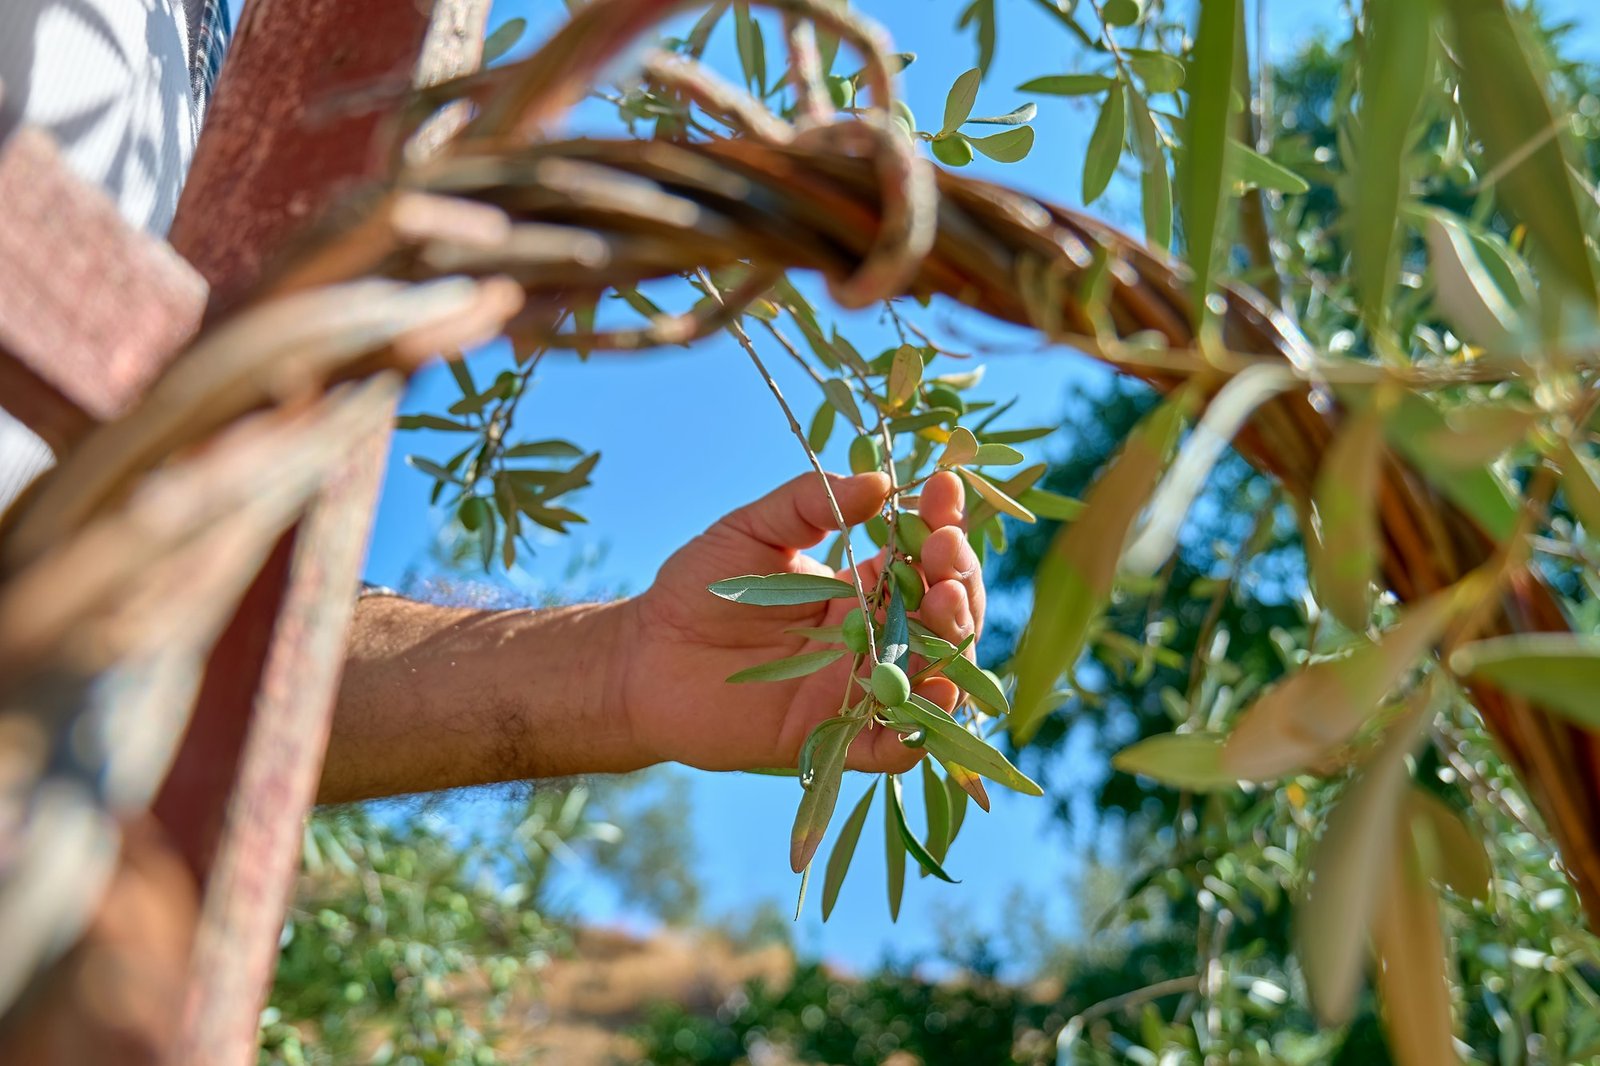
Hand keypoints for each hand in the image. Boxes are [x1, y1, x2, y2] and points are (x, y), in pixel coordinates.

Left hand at [617, 469, 986, 773]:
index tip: (943, 489)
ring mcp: (856, 688)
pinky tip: (932, 692)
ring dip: (953, 643)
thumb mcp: (753, 529)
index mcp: (860, 586)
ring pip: (932, 676)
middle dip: (957, 580)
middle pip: (942, 615)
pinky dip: (921, 727)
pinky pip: (893, 744)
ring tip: (945, 606)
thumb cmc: (697, 589)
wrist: (643, 658)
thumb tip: (877, 482)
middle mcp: (870, 638)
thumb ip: (809, 503)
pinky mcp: (833, 734)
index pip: (922, 557)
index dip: (942, 524)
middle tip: (944, 553)